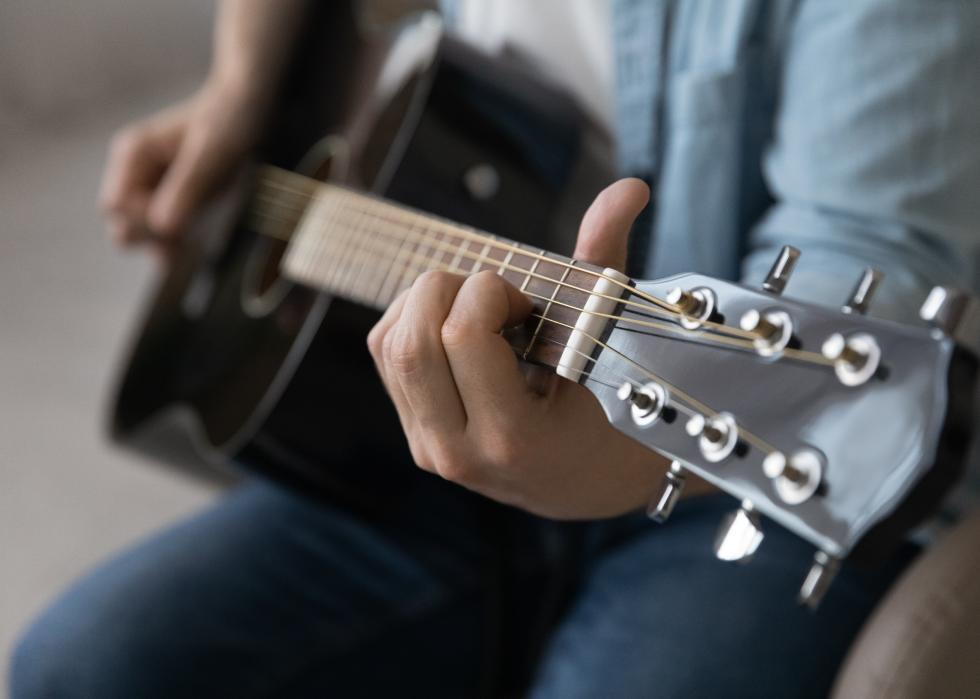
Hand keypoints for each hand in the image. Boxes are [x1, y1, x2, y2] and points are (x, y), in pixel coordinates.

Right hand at [98, 80, 265, 261]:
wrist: (248, 106)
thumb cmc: (229, 121)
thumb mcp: (213, 153)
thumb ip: (188, 187)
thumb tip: (162, 227)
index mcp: (133, 155)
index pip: (115, 208)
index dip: (143, 222)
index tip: (181, 220)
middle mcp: (134, 173)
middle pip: (123, 225)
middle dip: (156, 236)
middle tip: (196, 228)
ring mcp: (150, 189)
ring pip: (144, 234)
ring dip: (172, 242)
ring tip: (206, 226)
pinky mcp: (171, 202)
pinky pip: (165, 234)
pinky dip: (183, 241)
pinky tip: (206, 233)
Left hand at [368, 179, 710, 518]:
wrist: (594, 484)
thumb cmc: (613, 414)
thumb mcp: (608, 345)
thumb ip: (604, 262)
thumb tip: (628, 186)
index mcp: (511, 438)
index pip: (462, 334)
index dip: (490, 291)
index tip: (527, 302)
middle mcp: (458, 452)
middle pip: (411, 341)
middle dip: (447, 288)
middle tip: (496, 295)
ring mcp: (431, 449)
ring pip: (390, 346)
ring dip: (426, 302)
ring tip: (480, 309)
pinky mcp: (416, 435)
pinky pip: (388, 358)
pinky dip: (413, 320)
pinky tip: (458, 326)